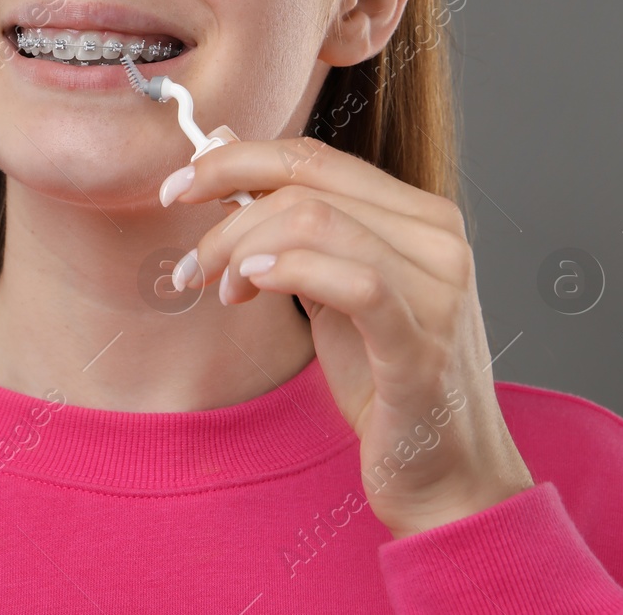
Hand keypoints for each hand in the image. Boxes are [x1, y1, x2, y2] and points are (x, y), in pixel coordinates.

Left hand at [163, 135, 534, 538]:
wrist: (445, 473)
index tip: (177, 189)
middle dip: (226, 210)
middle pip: (306, 184)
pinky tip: (250, 286)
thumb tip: (222, 150)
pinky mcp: (423, 343)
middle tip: (191, 262)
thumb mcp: (327, 286)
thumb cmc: (383, 379)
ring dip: (243, 249)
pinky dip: (289, 272)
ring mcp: (437, 290)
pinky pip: (352, 282)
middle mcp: (438, 240)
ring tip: (223, 292)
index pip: (314, 157)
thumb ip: (287, 222)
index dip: (235, 161)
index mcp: (420, 216)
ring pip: (316, 221)